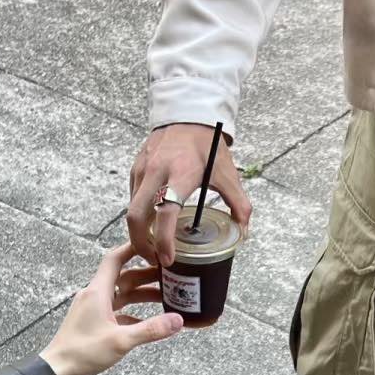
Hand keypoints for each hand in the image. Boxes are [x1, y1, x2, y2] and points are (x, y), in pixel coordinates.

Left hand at [41, 244, 182, 374]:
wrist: (58, 370)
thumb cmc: (83, 352)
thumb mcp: (121, 341)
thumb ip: (151, 330)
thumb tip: (177, 320)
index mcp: (98, 291)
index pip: (115, 259)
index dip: (133, 249)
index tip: (152, 245)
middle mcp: (95, 295)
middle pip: (124, 277)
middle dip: (146, 275)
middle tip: (169, 275)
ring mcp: (93, 309)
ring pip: (121, 295)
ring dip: (141, 294)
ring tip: (164, 296)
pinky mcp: (93, 322)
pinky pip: (117, 311)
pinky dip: (133, 312)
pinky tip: (147, 320)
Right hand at [127, 123, 252, 267]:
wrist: (188, 115)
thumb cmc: (208, 145)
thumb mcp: (227, 173)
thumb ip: (238, 203)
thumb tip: (243, 231)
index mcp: (180, 174)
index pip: (165, 213)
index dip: (164, 240)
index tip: (167, 259)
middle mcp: (156, 172)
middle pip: (136, 216)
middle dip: (141, 244)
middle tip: (154, 260)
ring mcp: (142, 170)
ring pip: (131, 209)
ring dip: (139, 232)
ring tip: (154, 246)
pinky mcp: (136, 168)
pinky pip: (132, 198)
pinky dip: (139, 216)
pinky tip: (152, 224)